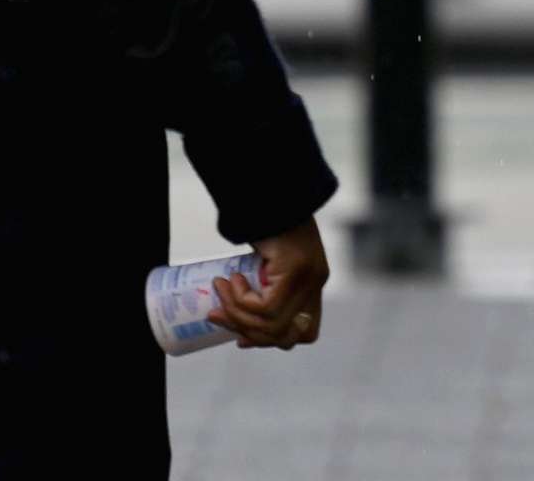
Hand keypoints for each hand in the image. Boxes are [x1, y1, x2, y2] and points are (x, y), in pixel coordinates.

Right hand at [209, 217, 328, 351]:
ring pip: (273, 324)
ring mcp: (310, 279)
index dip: (273, 341)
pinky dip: (242, 299)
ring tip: (219, 290)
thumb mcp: (268, 264)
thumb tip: (239, 323)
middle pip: (285, 336)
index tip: (241, 338)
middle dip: (247, 331)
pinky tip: (232, 278)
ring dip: (237, 312)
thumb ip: (265, 288)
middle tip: (217, 315)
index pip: (305, 333)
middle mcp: (316, 285)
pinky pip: (267, 307)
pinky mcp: (297, 272)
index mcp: (313, 286)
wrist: (271, 192)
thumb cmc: (265, 224)